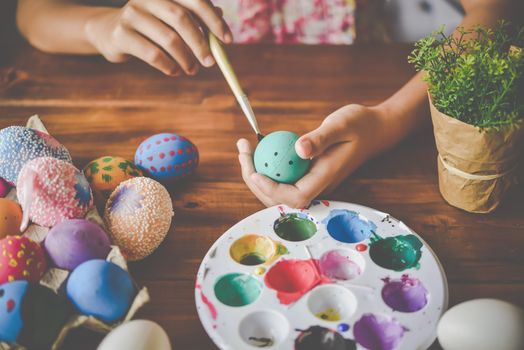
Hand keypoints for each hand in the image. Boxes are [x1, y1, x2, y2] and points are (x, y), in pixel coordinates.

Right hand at [85, 0, 231, 75]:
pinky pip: (153, 54)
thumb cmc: (150, 26)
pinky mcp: (121, 34)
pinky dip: (168, 66)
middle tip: (210, 62)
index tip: (228, 40)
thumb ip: (196, 18)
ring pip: (168, 39)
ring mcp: (132, 14)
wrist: (109, 31)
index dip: (214, 21)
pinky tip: (174, 71)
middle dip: (200, 44)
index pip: (195, 1)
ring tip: (191, 70)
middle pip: (181, 19)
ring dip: (185, 59)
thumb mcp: (172, 18)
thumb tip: (220, 17)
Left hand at [237, 104, 390, 207]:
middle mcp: (317, 186)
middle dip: (254, 179)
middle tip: (242, 151)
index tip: (255, 172)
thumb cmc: (360, 125)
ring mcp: (311, 182)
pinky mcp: (306, 175)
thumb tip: (298, 149)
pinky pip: (281, 177)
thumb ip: (320, 138)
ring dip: (255, 173)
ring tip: (243, 148)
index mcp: (326, 178)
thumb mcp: (341, 124)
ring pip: (277, 190)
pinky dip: (265, 166)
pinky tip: (255, 148)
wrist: (374, 130)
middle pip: (280, 197)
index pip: (296, 196)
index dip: (272, 190)